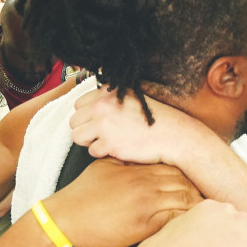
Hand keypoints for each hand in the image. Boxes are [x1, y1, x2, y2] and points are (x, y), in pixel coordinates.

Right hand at [44, 159, 201, 246]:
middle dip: (197, 191)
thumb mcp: (104, 168)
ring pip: (184, 200)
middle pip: (184, 182)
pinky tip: (195, 227)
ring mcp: (147, 203)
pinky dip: (188, 222)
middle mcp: (145, 183)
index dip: (188, 175)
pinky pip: (176, 220)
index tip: (197, 183)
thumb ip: (124, 161)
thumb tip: (136, 157)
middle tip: (209, 200)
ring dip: (197, 207)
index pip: (173, 167)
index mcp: (137, 168)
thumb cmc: (82, 195)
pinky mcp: (145, 224)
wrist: (66, 219)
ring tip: (208, 215)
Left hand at [69, 86, 208, 165]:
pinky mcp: (109, 143)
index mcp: (107, 92)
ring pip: (77, 137)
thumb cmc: (154, 119)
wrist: (173, 136)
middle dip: (85, 130)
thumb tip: (86, 109)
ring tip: (107, 142)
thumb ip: (109, 100)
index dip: (87, 117)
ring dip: (90, 143)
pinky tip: (118, 149)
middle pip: (74, 121)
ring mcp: (104, 124)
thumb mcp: (131, 99)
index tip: (99, 123)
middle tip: (102, 135)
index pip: (78, 105)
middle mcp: (103, 105)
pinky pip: (92, 151)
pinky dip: (103, 154)